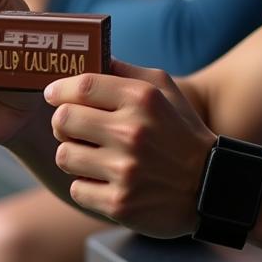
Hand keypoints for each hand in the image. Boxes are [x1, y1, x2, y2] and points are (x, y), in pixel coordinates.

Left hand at [46, 59, 216, 237]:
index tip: (52, 94)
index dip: (60, 89)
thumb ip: (128, 73)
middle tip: (73, 127)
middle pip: (63, 120)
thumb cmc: (182, 132)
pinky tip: (107, 180)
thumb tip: (93, 59)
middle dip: (63, 123)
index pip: (83, 86)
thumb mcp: (165, 91)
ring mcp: (125, 169)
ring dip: (74, 154)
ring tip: (94, 155)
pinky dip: (87, 184)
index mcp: (144, 99)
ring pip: (65, 155)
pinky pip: (77, 188)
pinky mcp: (119, 202)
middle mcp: (132, 132)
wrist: (209, 185)